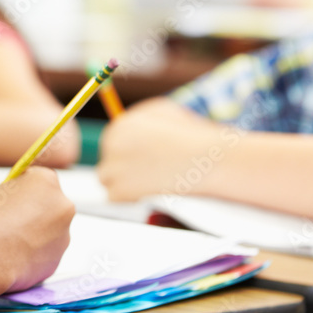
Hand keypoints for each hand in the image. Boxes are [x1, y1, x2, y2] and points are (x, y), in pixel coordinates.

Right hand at [0, 168, 73, 292]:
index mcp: (47, 181)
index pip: (35, 178)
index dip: (17, 187)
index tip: (4, 197)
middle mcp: (63, 207)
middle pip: (46, 203)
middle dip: (28, 209)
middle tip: (4, 218)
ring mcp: (64, 237)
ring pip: (47, 229)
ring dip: (31, 232)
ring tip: (5, 239)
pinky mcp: (57, 262)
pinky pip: (43, 253)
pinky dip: (30, 253)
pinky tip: (10, 255)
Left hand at [97, 98, 222, 201]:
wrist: (205, 159)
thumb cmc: (191, 135)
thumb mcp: (164, 112)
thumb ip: (142, 119)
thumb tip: (130, 126)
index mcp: (120, 124)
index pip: (111, 143)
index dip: (126, 155)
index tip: (140, 163)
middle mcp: (111, 143)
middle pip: (108, 161)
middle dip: (124, 170)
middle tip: (147, 177)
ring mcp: (113, 166)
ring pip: (108, 179)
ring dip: (124, 185)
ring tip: (149, 185)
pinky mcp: (118, 190)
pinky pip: (115, 198)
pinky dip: (130, 199)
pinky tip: (149, 194)